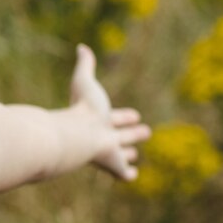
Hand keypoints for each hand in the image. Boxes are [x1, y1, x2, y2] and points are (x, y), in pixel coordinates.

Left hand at [69, 43, 150, 180]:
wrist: (78, 134)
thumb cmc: (82, 108)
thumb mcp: (85, 82)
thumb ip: (85, 65)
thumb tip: (81, 47)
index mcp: (99, 118)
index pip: (114, 117)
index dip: (123, 116)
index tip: (134, 115)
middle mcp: (103, 136)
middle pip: (119, 135)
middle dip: (130, 133)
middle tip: (144, 132)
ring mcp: (108, 152)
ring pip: (120, 154)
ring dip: (127, 153)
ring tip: (133, 154)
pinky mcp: (113, 165)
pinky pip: (121, 173)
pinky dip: (127, 174)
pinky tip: (131, 175)